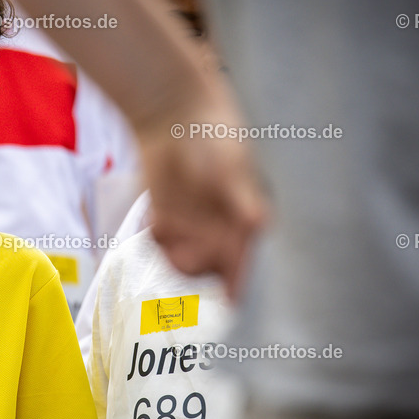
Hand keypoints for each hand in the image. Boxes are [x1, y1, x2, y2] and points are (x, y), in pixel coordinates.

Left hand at [143, 82, 267, 299]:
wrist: (173, 115)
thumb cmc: (214, 137)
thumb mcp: (232, 168)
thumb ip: (242, 200)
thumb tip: (260, 224)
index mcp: (244, 221)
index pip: (243, 263)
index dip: (238, 284)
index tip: (231, 303)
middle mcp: (220, 229)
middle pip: (211, 270)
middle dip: (201, 263)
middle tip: (192, 237)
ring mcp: (191, 226)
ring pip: (184, 263)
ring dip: (177, 254)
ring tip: (171, 223)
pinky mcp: (165, 218)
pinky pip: (161, 245)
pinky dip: (160, 237)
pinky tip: (159, 215)